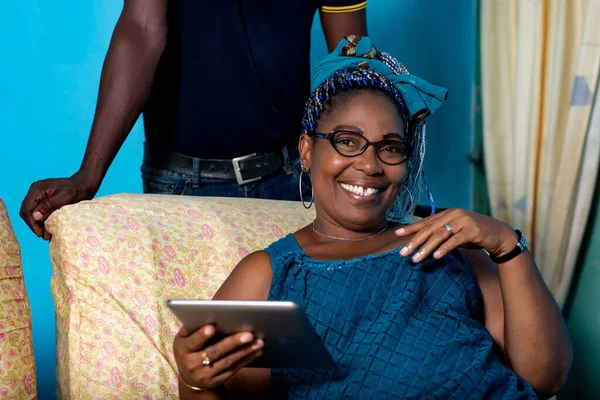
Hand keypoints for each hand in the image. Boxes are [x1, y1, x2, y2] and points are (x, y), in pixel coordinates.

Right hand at [20, 173, 96, 239]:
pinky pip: (37, 212)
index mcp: (37, 189)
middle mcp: (35, 191)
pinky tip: (47, 228)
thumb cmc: (76, 189)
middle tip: (43, 236)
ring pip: (31, 213)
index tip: (39, 233)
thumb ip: (49, 205)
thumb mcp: (65, 197)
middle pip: (26, 211)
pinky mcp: (42, 200)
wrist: (83, 185)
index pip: (27, 208)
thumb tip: (35, 216)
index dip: (32, 223)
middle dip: (33, 225)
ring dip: (37, 224)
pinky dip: (41, 221)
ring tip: (46, 235)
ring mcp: (38, 195)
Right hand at [173, 325, 263, 393]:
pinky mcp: (217, 381)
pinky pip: (234, 369)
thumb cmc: (189, 349)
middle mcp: (192, 364)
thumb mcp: (184, 339)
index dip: (201, 335)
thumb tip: (207, 311)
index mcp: (183, 349)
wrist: (190, 378)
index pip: (193, 342)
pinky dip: (247, 359)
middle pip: (214, 352)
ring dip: (245, 351)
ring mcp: (205, 375)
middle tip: (248, 334)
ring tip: (259, 342)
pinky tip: (257, 351)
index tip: (212, 327)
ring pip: (227, 361)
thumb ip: (193, 327)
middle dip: (232, 343)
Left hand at [395, 208, 518, 262]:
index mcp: (448, 213)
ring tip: (415, 259)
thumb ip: (442, 232)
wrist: (500, 235)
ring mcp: (463, 222)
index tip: (397, 234)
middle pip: (429, 229)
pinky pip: (455, 241)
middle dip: (414, 241)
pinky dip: (444, 249)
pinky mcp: (473, 231)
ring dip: (426, 248)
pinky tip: (435, 257)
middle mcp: (454, 215)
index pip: (426, 221)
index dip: (411, 228)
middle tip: (402, 253)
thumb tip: (422, 239)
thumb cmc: (475, 234)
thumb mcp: (456, 231)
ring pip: (440, 235)